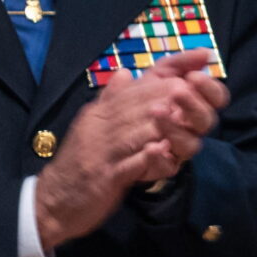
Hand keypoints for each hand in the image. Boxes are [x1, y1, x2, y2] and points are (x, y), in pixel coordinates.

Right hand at [36, 49, 225, 249]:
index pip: (139, 84)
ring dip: (166, 124)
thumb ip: (111, 100)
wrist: (53, 200)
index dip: (172, 69)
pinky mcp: (105, 177)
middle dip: (173, 97)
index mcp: (101, 111)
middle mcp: (102, 125)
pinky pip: (130, 165)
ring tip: (188, 120)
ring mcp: (104, 151)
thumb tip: (126, 72)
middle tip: (197, 93)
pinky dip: (149, 158)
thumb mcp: (93, 125)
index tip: (202, 56)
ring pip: (138, 131)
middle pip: (141, 103)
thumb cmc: (80, 162)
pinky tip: (165, 152)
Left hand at [138, 50, 227, 165]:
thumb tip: (204, 53)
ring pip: (191, 144)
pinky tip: (151, 147)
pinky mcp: (161, 167)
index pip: (215, 98)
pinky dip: (161, 157)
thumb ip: (176, 64)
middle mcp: (189, 128)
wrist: (102, 134)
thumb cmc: (134, 103)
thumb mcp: (152, 77)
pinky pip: (169, 167)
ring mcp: (177, 149)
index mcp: (192, 106)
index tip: (194, 76)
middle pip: (207, 120)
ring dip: (176, 128)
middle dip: (195, 104)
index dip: (210, 88)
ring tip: (156, 112)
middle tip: (177, 92)